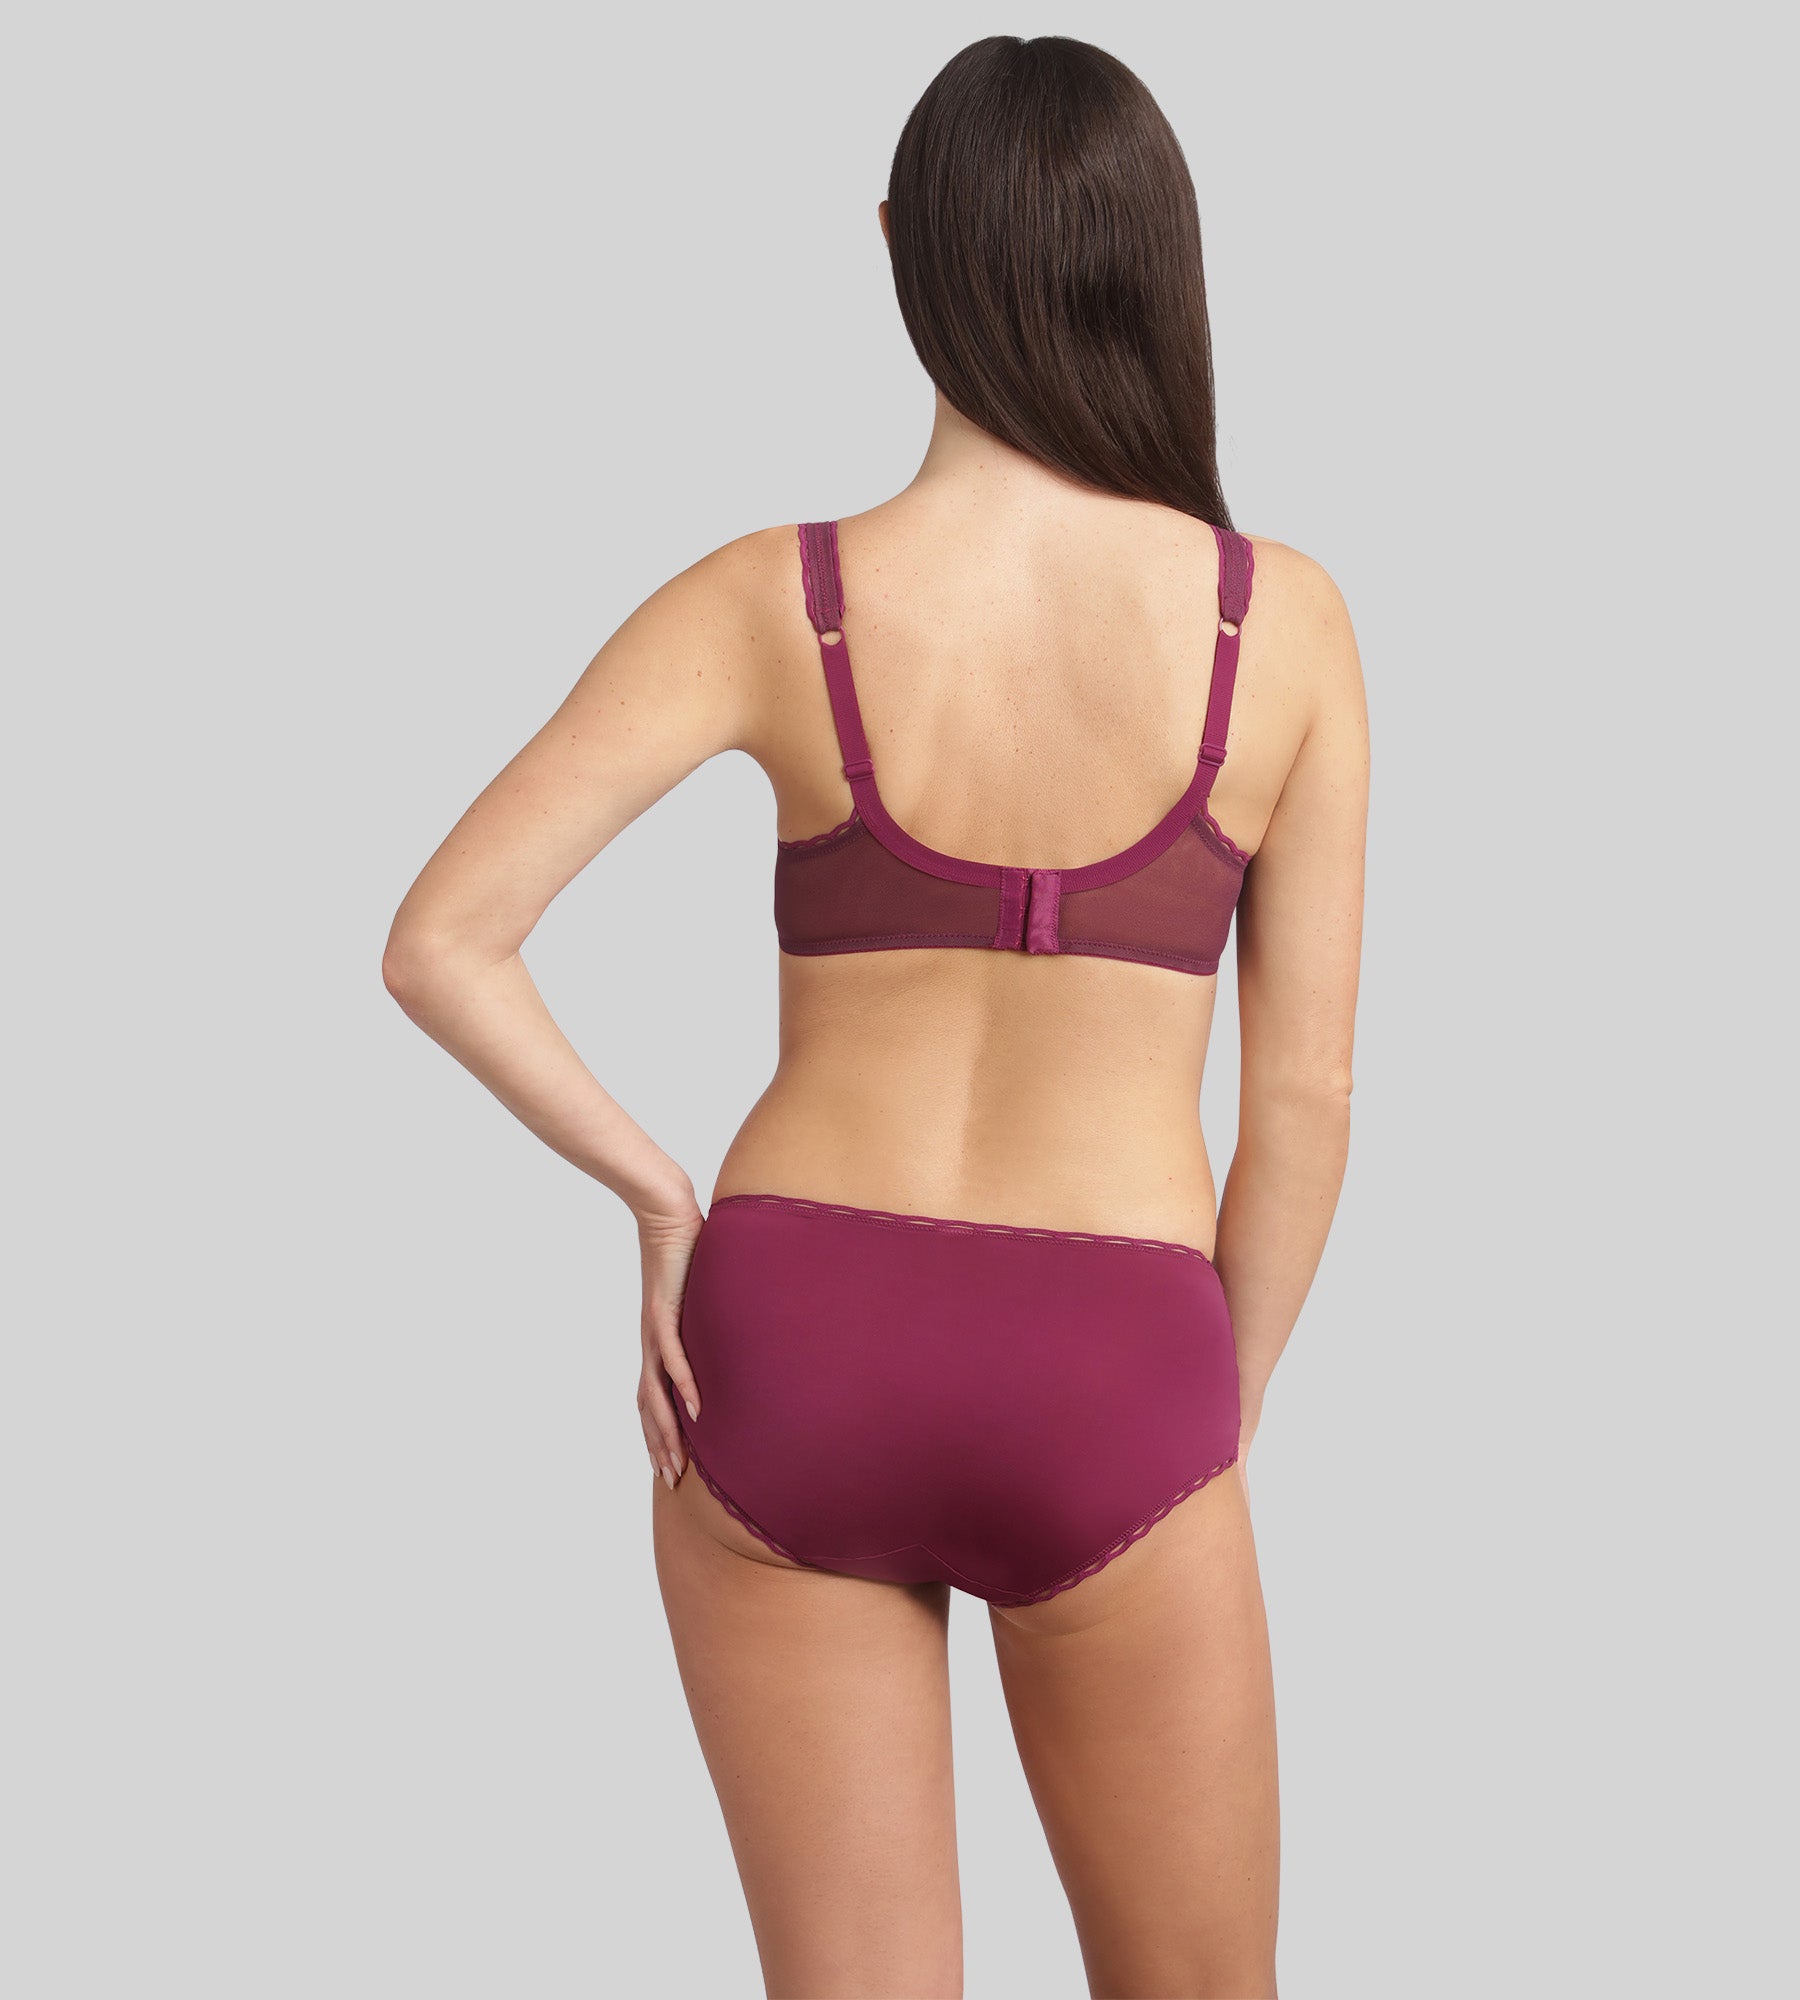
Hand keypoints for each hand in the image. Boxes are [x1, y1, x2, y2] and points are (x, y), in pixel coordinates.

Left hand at [636, 1198, 705, 1489]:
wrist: (665, 1213)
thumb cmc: (685, 1250)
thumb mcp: (699, 1295)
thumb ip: (709, 1318)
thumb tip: (734, 1330)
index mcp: (657, 1343)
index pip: (651, 1400)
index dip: (657, 1435)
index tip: (668, 1466)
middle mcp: (651, 1344)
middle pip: (649, 1408)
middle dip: (660, 1446)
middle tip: (671, 1481)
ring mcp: (655, 1330)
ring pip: (656, 1393)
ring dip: (667, 1430)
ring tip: (678, 1460)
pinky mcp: (665, 1312)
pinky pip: (674, 1356)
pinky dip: (684, 1384)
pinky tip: (696, 1407)